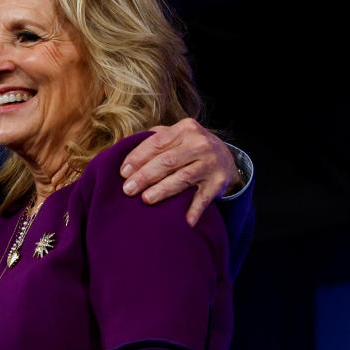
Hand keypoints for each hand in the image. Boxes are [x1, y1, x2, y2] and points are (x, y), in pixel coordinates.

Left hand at [119, 118, 237, 226]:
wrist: (227, 158)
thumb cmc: (189, 148)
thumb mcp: (176, 136)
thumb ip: (154, 140)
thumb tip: (125, 158)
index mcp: (185, 129)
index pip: (157, 142)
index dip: (138, 158)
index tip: (123, 173)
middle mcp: (200, 144)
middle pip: (167, 161)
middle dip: (145, 175)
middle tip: (128, 189)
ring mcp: (211, 163)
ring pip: (183, 178)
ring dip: (163, 190)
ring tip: (146, 199)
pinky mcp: (219, 182)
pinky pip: (204, 198)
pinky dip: (195, 210)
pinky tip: (185, 221)